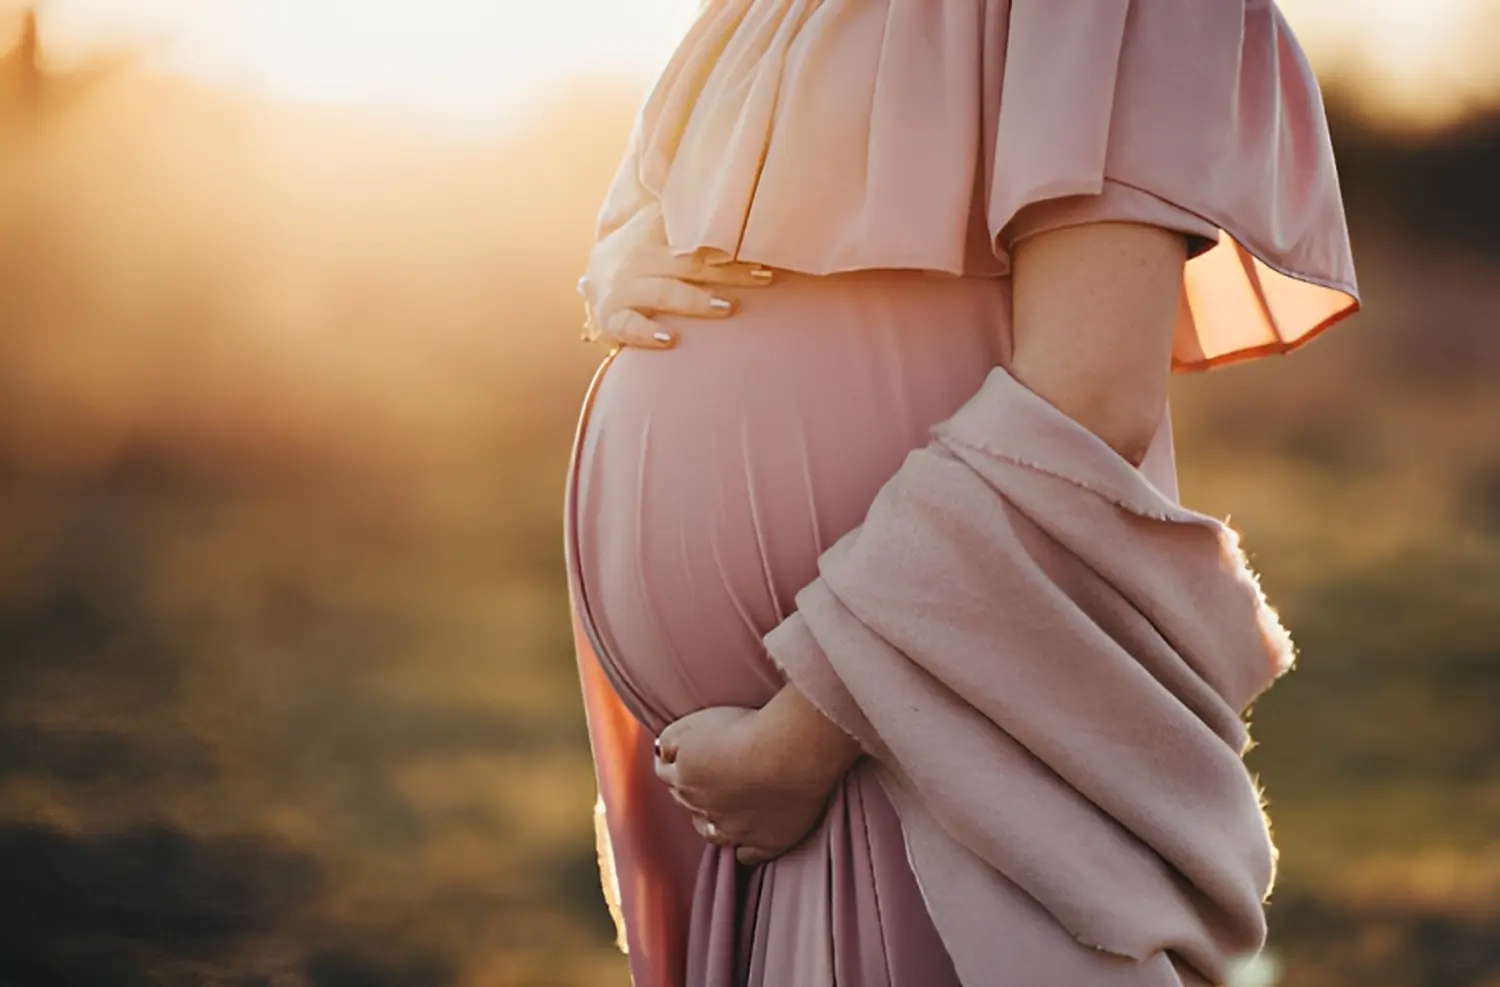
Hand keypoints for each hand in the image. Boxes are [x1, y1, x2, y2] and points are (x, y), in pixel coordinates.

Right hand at [577, 199, 772, 349]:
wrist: (593, 279)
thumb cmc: (640, 253)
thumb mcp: (656, 226)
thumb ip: (687, 212)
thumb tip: (727, 189)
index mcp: (652, 234)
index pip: (691, 234)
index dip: (724, 239)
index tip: (755, 244)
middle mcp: (638, 260)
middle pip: (688, 265)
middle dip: (727, 272)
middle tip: (761, 277)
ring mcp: (623, 289)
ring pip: (663, 293)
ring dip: (695, 301)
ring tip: (726, 307)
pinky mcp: (610, 318)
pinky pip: (628, 326)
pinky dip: (646, 332)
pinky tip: (668, 339)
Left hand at [654, 705, 845, 865]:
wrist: (790, 752)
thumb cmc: (746, 729)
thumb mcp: (694, 723)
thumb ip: (671, 739)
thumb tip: (660, 752)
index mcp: (686, 777)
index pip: (666, 772)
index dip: (673, 762)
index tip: (680, 755)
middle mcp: (705, 809)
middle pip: (688, 802)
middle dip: (691, 791)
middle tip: (705, 778)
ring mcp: (736, 830)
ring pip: (712, 833)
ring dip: (712, 823)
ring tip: (720, 812)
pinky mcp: (766, 842)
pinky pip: (748, 854)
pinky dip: (745, 848)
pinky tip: (747, 842)